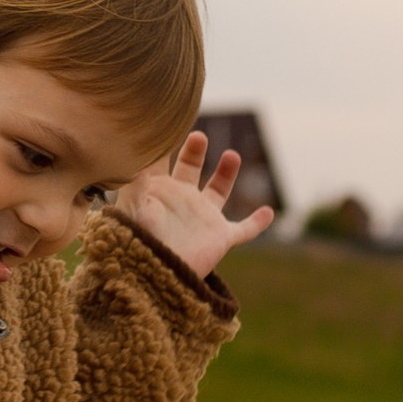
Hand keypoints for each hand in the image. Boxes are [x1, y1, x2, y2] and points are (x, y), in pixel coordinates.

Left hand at [115, 131, 271, 278]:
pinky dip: (257, 222)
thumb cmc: (138, 240)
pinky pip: (244, 230)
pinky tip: (268, 212)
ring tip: (232, 155)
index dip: (161, 145)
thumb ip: (137, 177)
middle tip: (198, 136)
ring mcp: (202, 219)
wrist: (155, 276)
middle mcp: (181, 201)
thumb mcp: (134, 204)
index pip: (159, 162)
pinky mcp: (220, 238)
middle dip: (194, 152)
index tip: (164, 124)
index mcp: (157, 190)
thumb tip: (138, 152)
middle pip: (190, 170)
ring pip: (218, 191)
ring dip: (226, 174)